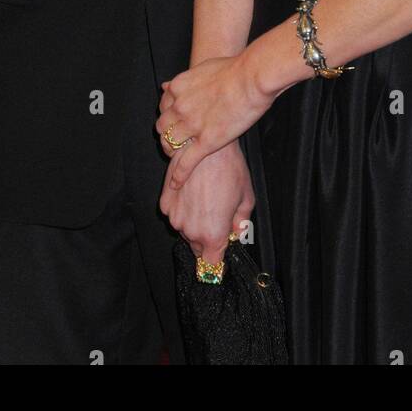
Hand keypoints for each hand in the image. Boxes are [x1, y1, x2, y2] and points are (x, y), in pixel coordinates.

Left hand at [156, 55, 274, 188]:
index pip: (162, 106)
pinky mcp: (206, 141)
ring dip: (172, 153)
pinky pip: (186, 162)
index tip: (172, 121)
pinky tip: (175, 184)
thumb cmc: (235, 68)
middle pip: (163, 127)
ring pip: (171, 144)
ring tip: (175, 160)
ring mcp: (192, 125)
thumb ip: (184, 79)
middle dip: (167, 135)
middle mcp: (180, 107)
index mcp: (178, 87)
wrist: (252, 77)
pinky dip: (178, 175)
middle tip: (174, 141)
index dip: (167, 116)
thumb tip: (167, 84)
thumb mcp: (203, 68)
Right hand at [159, 141, 254, 264]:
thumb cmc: (229, 169)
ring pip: (185, 231)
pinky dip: (182, 209)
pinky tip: (193, 192)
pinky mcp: (165, 203)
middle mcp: (190, 231)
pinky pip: (175, 215)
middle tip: (218, 214)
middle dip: (208, 238)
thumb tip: (235, 234)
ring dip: (194, 223)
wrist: (203, 144)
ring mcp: (175, 217)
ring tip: (206, 198)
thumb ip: (241, 223)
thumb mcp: (246, 197)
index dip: (218, 260)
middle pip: (198, 247)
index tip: (221, 253)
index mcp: (212, 235)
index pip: (211, 266)